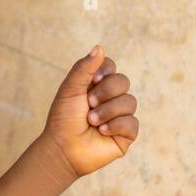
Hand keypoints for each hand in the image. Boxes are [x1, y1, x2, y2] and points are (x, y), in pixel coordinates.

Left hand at [42, 45, 138, 178]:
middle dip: (105, 92)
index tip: (94, 80)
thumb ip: (84, 68)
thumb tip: (99, 47)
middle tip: (89, 104)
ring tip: (91, 121)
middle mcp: (111, 98)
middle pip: (123, 81)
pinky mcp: (126, 134)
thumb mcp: (70, 89)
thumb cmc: (63, 119)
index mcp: (96, 85)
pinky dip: (115, 125)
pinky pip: (132, 122)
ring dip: (107, 111)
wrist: (63, 148)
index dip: (105, 71)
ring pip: (130, 102)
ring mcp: (120, 115)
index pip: (111, 66)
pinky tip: (101, 132)